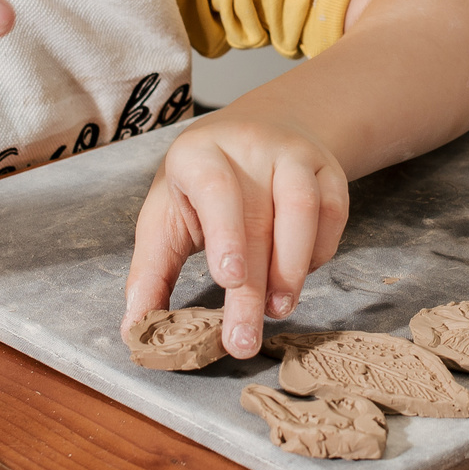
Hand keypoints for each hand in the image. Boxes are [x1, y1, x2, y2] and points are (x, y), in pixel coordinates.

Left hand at [122, 111, 349, 359]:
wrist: (261, 129)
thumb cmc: (202, 185)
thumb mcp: (166, 216)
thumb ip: (151, 271)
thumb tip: (136, 328)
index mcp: (199, 152)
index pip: (214, 187)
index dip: (224, 234)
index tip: (229, 279)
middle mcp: (250, 146)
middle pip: (258, 218)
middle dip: (252, 288)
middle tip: (243, 340)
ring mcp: (294, 154)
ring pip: (304, 211)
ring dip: (292, 269)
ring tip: (277, 310)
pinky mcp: (329, 169)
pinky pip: (332, 214)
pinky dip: (317, 253)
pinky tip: (296, 277)